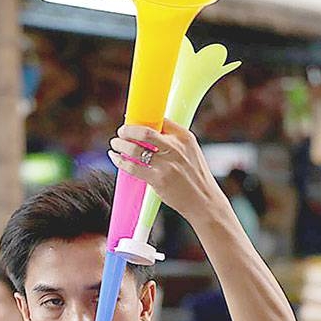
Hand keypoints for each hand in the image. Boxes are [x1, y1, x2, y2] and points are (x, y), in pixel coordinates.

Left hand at [108, 119, 227, 219]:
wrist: (204, 201)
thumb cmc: (196, 178)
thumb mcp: (191, 153)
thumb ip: (174, 142)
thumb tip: (149, 135)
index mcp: (185, 138)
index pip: (161, 120)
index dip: (143, 119)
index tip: (134, 121)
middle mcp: (176, 148)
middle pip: (144, 132)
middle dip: (128, 130)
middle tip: (121, 131)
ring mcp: (167, 164)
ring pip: (135, 149)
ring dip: (120, 145)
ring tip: (115, 144)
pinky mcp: (158, 179)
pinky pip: (133, 167)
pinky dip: (120, 161)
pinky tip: (116, 158)